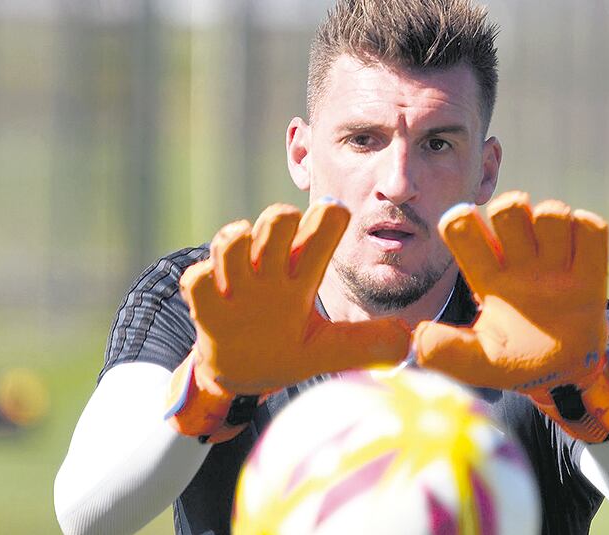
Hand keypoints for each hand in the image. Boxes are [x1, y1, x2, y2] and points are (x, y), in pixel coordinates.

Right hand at [166, 199, 410, 439]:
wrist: (243, 374)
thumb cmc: (289, 349)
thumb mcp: (330, 350)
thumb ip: (367, 344)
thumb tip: (410, 340)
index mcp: (304, 272)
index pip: (322, 226)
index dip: (328, 218)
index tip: (335, 216)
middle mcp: (270, 269)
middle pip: (276, 219)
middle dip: (280, 220)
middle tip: (285, 238)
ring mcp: (236, 283)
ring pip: (233, 238)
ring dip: (237, 243)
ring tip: (247, 270)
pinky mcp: (206, 302)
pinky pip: (197, 279)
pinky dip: (206, 282)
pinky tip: (220, 299)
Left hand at [413, 191, 608, 441]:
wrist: (563, 376)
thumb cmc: (514, 363)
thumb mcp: (476, 364)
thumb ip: (446, 352)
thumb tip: (419, 335)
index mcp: (486, 276)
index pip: (463, 229)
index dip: (460, 221)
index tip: (463, 226)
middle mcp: (519, 261)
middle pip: (510, 207)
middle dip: (511, 211)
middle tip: (518, 245)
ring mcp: (555, 264)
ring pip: (551, 211)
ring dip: (552, 220)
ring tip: (553, 255)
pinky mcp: (590, 272)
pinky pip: (592, 229)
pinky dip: (586, 229)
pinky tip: (580, 257)